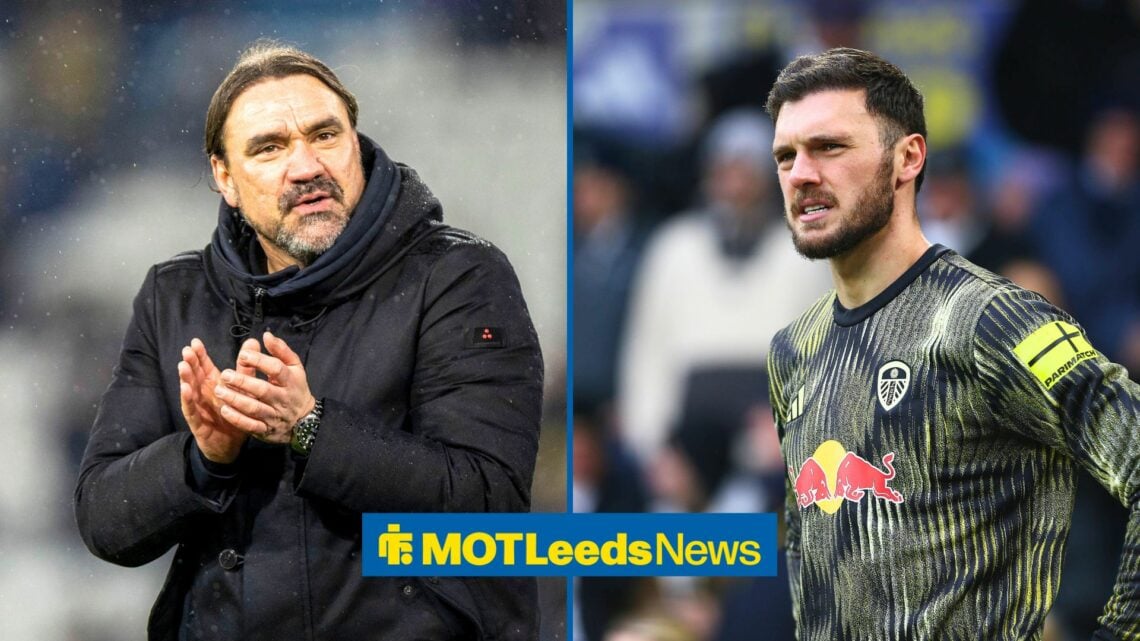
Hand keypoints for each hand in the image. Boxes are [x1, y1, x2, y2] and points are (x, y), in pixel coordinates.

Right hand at [178, 338, 258, 462]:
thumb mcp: (242, 390)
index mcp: (213, 385)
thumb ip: (246, 367)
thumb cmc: (235, 414)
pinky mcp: (198, 423)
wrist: (231, 445)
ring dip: (186, 379)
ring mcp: (199, 408)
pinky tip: (186, 389)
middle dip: (191, 363)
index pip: (205, 367)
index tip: (195, 342)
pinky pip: (192, 411)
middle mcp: (204, 395)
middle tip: (187, 350)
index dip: (200, 355)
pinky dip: (188, 400)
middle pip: (195, 376)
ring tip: (183, 366)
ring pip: (190, 391)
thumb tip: (253, 342)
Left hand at [214, 331, 315, 444]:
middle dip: (243, 382)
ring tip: (219, 391)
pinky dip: (237, 419)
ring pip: (255, 409)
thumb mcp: (294, 367)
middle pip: (263, 390)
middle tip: (225, 374)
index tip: (243, 355)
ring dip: (236, 400)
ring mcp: (274, 415)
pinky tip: (224, 410)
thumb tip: (266, 335)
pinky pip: (251, 426)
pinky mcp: (266, 430)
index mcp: (290, 380)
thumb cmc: (295, 387)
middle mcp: (283, 399)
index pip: (276, 369)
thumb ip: (281, 350)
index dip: (259, 361)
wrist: (303, 420)